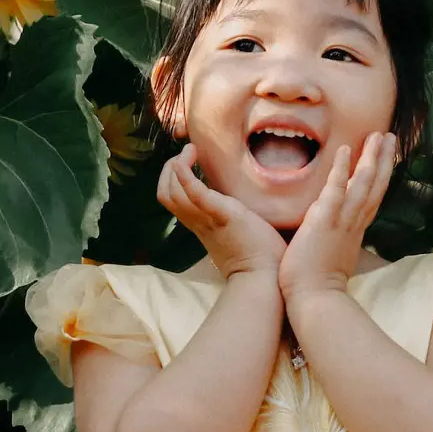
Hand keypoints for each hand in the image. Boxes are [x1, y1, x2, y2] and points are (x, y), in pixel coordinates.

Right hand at [157, 143, 286, 279]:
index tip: (187, 162)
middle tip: (186, 154)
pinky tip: (189, 155)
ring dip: (176, 165)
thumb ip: (231, 221)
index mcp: (202, 226)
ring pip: (172, 192)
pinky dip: (185, 174)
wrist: (267, 280)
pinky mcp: (223, 216)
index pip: (173, 201)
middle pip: (165, 194)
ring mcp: (208, 219)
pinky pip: (194, 194)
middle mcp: (198, 222)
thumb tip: (241, 208)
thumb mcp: (238, 235)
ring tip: (191, 151)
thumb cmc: (261, 260)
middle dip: (169, 169)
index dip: (173, 179)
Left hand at [278, 132, 395, 300]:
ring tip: (379, 135)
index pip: (371, 199)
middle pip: (375, 186)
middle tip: (390, 136)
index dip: (380, 177)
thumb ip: (335, 241)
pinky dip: (341, 170)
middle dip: (383, 160)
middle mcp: (353, 223)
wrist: (313, 300)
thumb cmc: (317, 285)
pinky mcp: (325, 221)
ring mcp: (341, 221)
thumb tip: (331, 234)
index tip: (386, 158)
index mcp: (354, 231)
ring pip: (363, 185)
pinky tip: (345, 150)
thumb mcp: (333, 258)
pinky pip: (336, 190)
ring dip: (372, 159)